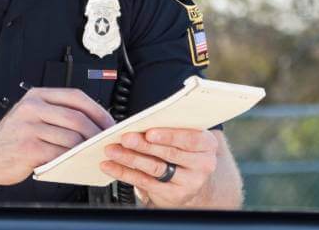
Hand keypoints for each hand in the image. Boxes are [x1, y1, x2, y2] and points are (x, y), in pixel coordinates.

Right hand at [0, 87, 115, 186]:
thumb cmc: (11, 139)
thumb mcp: (30, 116)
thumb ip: (57, 115)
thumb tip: (93, 123)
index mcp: (36, 97)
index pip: (76, 97)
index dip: (97, 110)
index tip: (109, 122)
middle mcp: (32, 108)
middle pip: (77, 118)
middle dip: (96, 132)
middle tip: (105, 142)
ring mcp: (29, 128)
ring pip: (71, 137)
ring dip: (86, 148)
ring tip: (92, 153)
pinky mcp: (29, 149)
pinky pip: (60, 153)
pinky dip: (72, 159)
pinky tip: (76, 162)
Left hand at [99, 128, 218, 206]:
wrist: (193, 182)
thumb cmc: (185, 151)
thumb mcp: (187, 138)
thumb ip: (172, 130)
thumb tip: (141, 123)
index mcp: (207, 145)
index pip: (190, 139)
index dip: (169, 136)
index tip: (149, 132)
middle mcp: (203, 165)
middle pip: (169, 153)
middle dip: (143, 145)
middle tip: (125, 138)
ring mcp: (189, 182)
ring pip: (155, 168)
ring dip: (130, 158)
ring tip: (112, 150)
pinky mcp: (173, 195)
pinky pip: (145, 182)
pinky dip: (125, 173)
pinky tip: (111, 166)